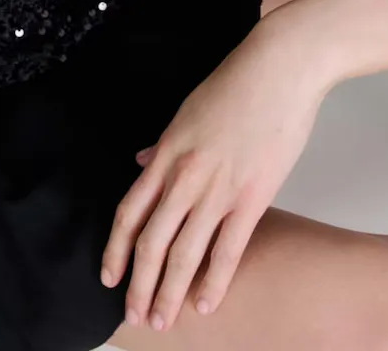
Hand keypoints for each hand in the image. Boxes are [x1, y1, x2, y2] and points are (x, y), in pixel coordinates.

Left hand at [99, 18, 330, 333]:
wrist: (279, 68)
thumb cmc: (237, 83)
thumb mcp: (188, 110)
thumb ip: (164, 143)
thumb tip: (142, 159)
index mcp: (166, 152)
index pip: (129, 212)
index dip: (115, 250)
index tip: (108, 277)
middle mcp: (184, 175)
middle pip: (151, 242)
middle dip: (140, 284)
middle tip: (135, 316)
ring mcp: (217, 188)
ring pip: (184, 252)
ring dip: (170, 291)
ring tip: (164, 319)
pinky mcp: (252, 196)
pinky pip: (227, 249)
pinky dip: (214, 281)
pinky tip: (206, 303)